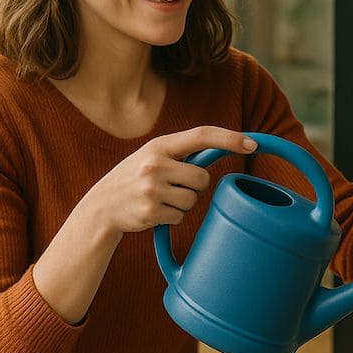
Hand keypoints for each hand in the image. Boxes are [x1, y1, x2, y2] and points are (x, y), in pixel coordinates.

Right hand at [90, 126, 257, 233]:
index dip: (229, 138)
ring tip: (160, 199)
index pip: (201, 135)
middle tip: (175, 187)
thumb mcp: (152, 157)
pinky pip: (180, 217)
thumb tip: (225, 149)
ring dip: (183, 204)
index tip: (251, 143)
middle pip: (202, 178)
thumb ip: (181, 154)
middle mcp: (155, 164)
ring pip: (193, 200)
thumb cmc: (134, 178)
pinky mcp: (151, 212)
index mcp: (159, 146)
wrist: (101, 206)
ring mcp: (152, 189)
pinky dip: (172, 217)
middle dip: (196, 186)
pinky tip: (154, 211)